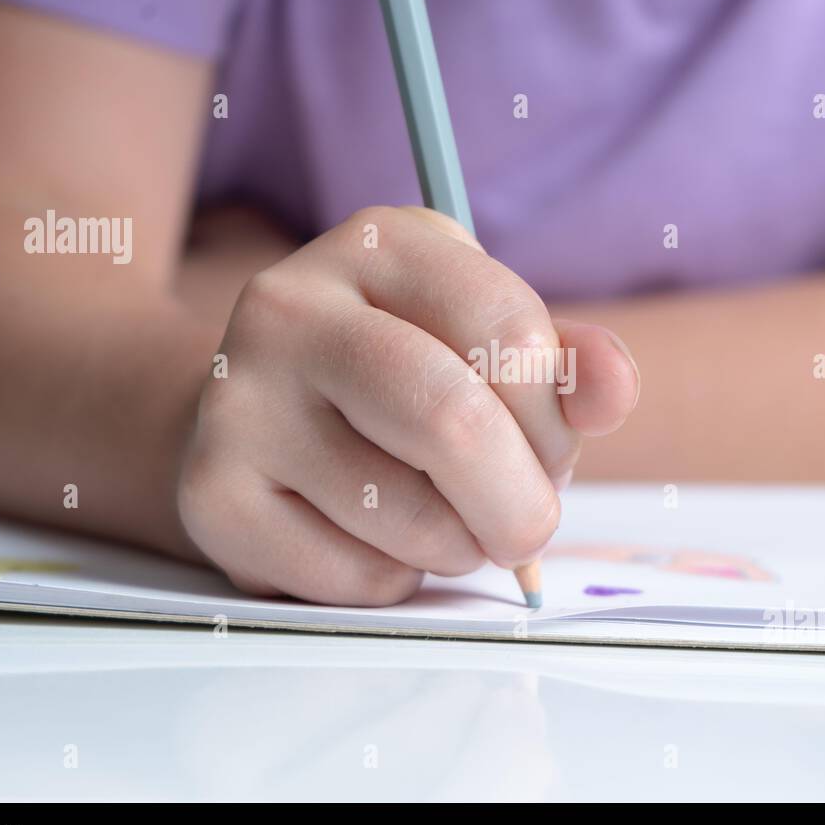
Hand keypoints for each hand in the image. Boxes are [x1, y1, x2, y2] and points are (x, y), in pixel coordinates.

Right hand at [176, 206, 638, 604]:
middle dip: (519, 500)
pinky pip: (353, 574)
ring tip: (444, 521)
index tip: (550, 447)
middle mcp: (290, 306)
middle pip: (448, 420)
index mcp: (379, 245)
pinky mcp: (211, 493)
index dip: (553, 415)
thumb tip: (612, 386)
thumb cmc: (397, 377)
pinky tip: (376, 540)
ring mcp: (236, 399)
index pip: (506, 328)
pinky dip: (397, 579)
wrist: (257, 413)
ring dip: (460, 545)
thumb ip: (562, 365)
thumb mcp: (483, 340)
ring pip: (406, 514)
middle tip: (527, 523)